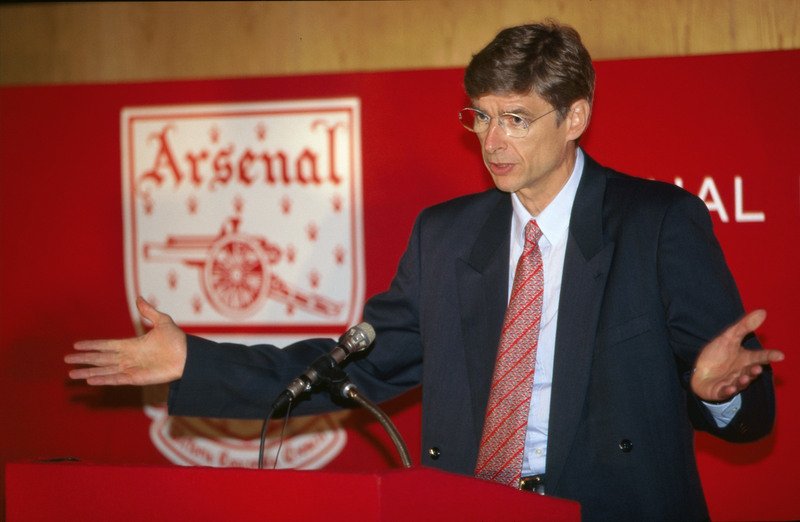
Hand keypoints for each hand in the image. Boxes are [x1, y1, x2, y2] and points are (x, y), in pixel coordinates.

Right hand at [65, 297, 186, 385]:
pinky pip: (116, 379)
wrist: (189, 356)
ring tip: (72, 374)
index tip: (76, 345)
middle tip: (66, 360)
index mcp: (131, 345)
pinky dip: (103, 379)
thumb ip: (149, 311)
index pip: (106, 345)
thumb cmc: (177, 340)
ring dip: (88, 371)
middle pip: (100, 358)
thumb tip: (139, 297)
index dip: (91, 346)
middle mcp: (128, 358)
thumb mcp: (162, 321)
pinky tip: (90, 380)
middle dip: (84, 359)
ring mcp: (131, 368)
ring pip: (104, 370)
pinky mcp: (136, 378)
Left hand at [691, 309, 783, 401]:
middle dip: (754, 371)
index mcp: (745, 360)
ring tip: (744, 378)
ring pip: (740, 383)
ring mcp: (731, 382)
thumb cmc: (717, 355)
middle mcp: (741, 372)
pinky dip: (727, 390)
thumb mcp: (729, 338)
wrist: (700, 372)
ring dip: (743, 381)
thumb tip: (763, 311)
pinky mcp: (719, 391)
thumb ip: (744, 326)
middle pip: (750, 372)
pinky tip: (728, 388)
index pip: (760, 357)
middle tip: (757, 368)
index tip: (781, 355)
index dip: (770, 356)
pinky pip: (724, 392)